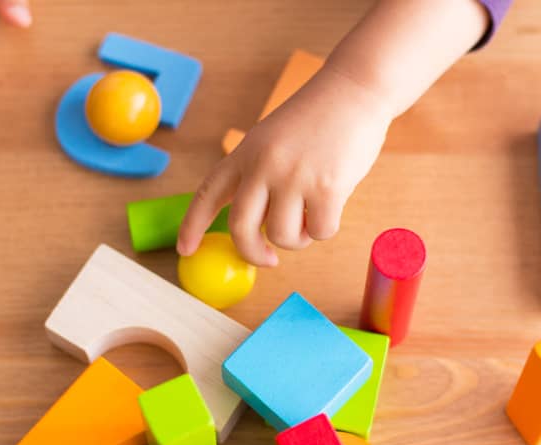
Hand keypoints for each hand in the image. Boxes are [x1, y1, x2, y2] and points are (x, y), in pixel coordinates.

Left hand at [178, 65, 392, 266]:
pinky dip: (325, 229)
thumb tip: (258, 227)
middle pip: (241, 228)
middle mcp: (262, 165)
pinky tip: (333, 206)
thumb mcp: (272, 140)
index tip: (185, 249)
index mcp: (245, 153)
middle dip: (252, 253)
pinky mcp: (326, 187)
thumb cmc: (318, 119)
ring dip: (299, 239)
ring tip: (311, 216)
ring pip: (282, 236)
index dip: (192, 225)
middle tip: (268, 260)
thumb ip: (259, 176)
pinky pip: (319, 232)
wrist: (355, 89)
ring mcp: (293, 176)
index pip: (208, 193)